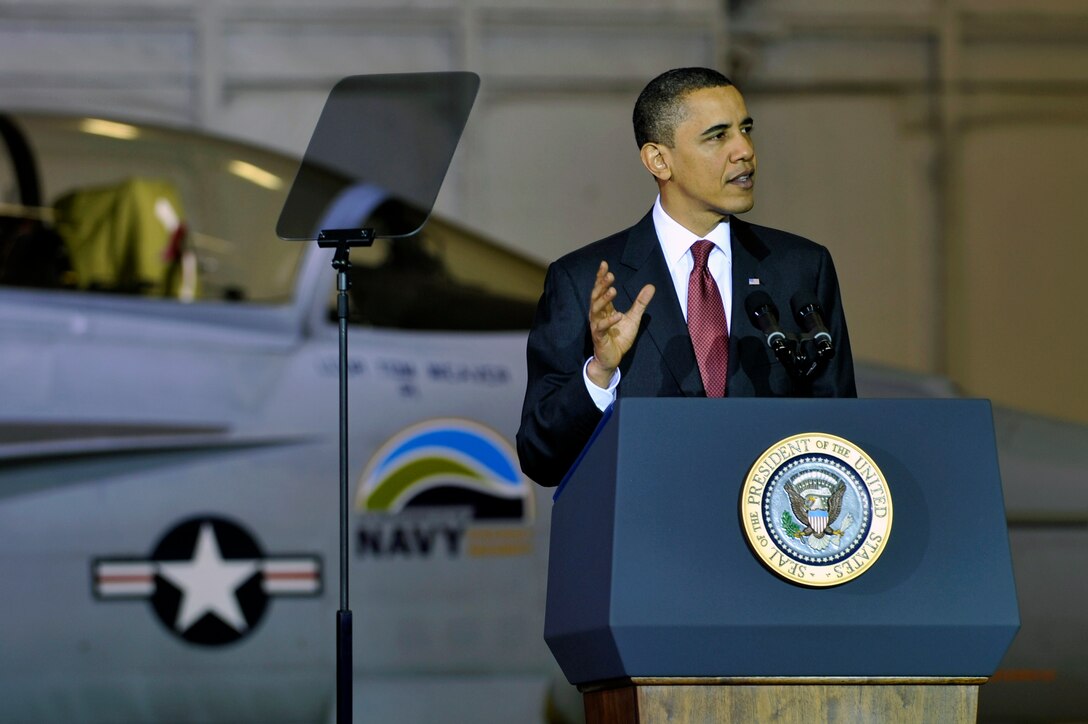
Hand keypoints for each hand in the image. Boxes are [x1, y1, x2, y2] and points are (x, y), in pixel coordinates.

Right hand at [587, 261, 654, 387]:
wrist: (613, 358)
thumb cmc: (619, 337)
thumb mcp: (633, 317)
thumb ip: (640, 302)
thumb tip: (651, 286)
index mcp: (604, 309)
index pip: (601, 290)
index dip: (601, 277)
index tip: (604, 264)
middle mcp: (598, 315)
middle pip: (596, 296)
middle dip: (601, 285)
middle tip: (609, 275)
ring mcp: (597, 325)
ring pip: (596, 309)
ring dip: (603, 299)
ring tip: (613, 290)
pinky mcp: (599, 337)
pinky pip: (601, 327)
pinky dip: (609, 321)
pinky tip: (617, 315)